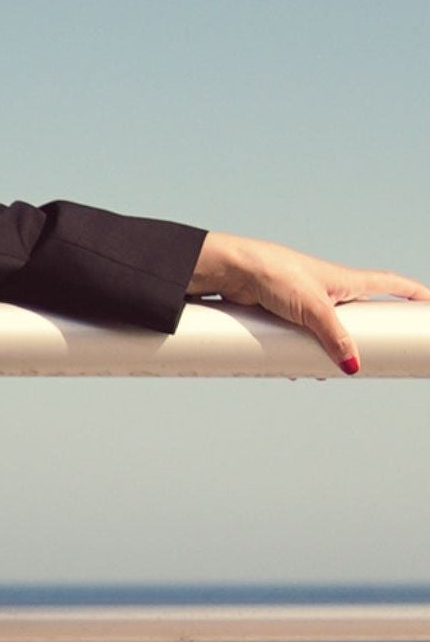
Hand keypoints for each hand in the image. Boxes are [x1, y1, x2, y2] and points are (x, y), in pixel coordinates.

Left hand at [186, 232, 429, 373]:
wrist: (232, 271)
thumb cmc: (275, 275)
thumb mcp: (312, 308)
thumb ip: (334, 337)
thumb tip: (353, 366)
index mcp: (345, 281)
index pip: (388, 284)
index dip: (411, 293)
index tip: (428, 302)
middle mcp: (328, 290)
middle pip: (360, 314)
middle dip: (370, 334)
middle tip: (380, 353)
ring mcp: (305, 303)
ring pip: (328, 331)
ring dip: (333, 350)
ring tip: (334, 370)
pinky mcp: (283, 314)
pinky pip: (301, 338)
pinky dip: (302, 354)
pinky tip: (296, 370)